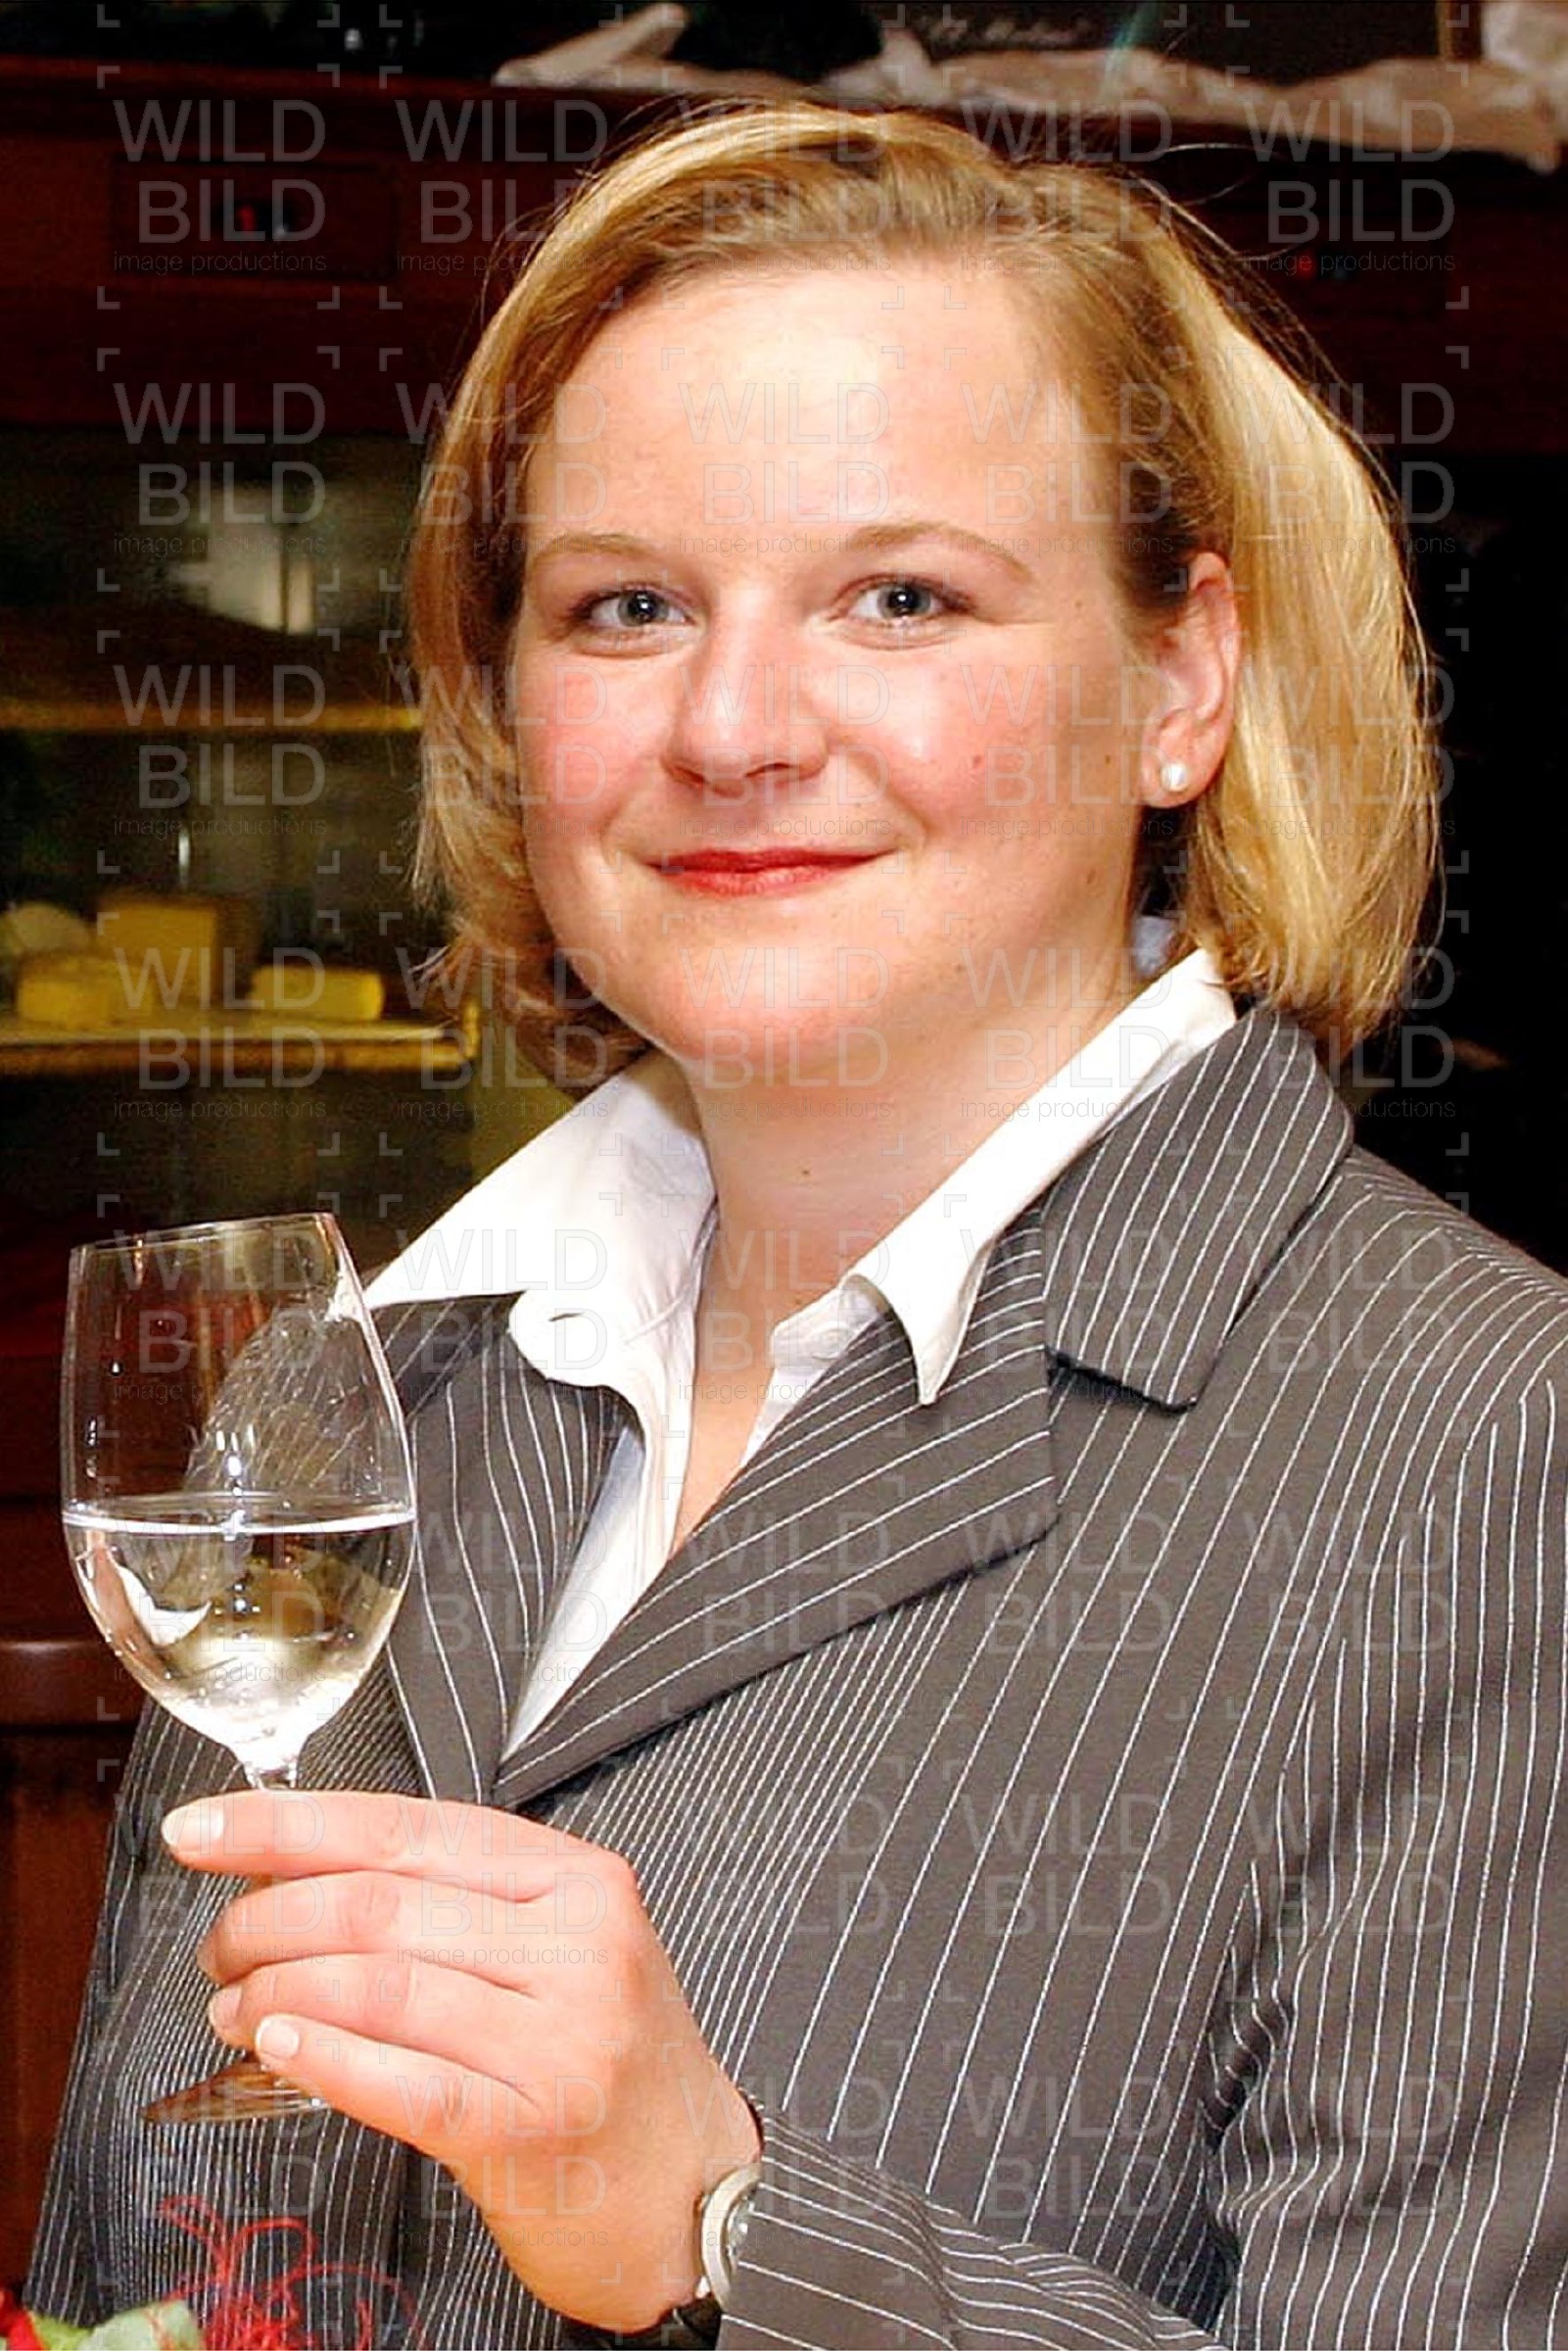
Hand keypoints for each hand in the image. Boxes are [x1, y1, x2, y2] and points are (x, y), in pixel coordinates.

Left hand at [162, 1790, 761, 2332]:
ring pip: (379, 1985)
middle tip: (219, 1949)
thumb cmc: (608, 2064)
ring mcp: (561, 2036)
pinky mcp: (533, 2127)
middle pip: (378, 1904)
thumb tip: (293, 1872)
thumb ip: (453, 1904)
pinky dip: (327, 2058)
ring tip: (234, 2007)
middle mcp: (576, 1944)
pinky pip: (405, 2081)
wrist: (696, 2190)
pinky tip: (279, 2046)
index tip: (200, 1829)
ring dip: (277, 1991)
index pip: (403, 1827)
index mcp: (576, 1878)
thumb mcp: (562, 1950)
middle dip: (266, 1919)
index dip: (284, 1825)